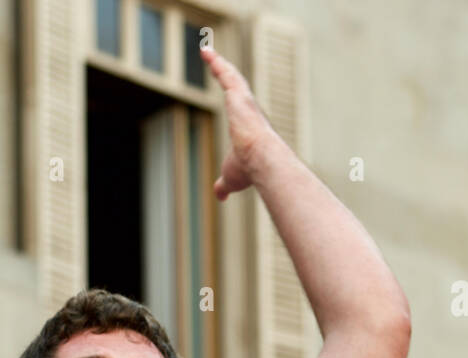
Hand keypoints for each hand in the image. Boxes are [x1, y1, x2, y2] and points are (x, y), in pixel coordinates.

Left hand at [200, 46, 277, 200]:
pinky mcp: (238, 95)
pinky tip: (205, 53)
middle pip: (237, 88)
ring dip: (220, 64)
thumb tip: (219, 195)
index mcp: (250, 127)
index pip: (240, 110)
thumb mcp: (231, 177)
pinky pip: (225, 73)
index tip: (230, 94)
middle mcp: (251, 110)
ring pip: (232, 77)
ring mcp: (246, 102)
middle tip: (219, 66)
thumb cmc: (250, 170)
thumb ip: (223, 184)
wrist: (262, 160)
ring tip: (207, 53)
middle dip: (228, 76)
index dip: (234, 101)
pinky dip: (215, 62)